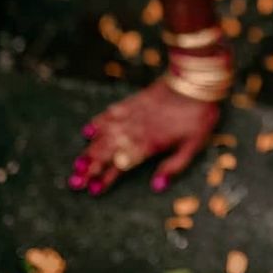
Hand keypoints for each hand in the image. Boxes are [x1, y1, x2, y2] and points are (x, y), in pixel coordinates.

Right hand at [70, 76, 222, 196]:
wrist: (195, 82)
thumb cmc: (198, 116)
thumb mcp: (193, 146)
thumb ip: (174, 166)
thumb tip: (156, 187)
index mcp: (149, 144)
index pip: (122, 165)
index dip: (107, 178)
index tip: (94, 191)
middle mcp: (135, 131)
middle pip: (106, 152)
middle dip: (89, 168)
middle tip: (75, 183)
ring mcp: (131, 115)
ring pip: (103, 135)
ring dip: (89, 150)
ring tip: (77, 165)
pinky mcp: (132, 102)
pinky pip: (109, 113)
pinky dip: (97, 122)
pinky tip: (87, 130)